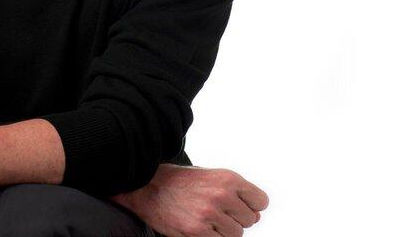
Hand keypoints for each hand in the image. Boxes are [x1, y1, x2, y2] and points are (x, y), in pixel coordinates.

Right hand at [109, 164, 268, 236]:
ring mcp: (209, 214)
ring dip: (223, 230)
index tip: (238, 206)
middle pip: (249, 220)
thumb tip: (256, 215)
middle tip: (215, 211)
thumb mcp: (211, 177)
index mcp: (228, 178)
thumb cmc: (180, 181)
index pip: (261, 202)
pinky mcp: (196, 231)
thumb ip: (234, 192)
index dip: (251, 206)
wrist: (147, 186)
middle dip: (235, 219)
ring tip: (204, 218)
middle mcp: (221, 195)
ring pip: (235, 234)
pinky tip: (199, 226)